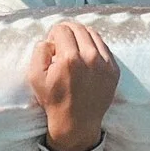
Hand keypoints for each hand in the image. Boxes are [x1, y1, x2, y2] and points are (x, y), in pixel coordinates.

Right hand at [27, 22, 118, 150]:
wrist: (76, 122)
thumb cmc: (54, 100)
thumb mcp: (35, 77)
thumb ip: (39, 51)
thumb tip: (50, 40)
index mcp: (70, 59)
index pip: (62, 29)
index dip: (53, 34)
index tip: (52, 45)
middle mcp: (91, 58)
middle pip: (78, 28)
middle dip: (67, 31)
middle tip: (61, 43)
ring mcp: (105, 64)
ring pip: (93, 34)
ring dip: (81, 36)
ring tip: (74, 48)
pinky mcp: (114, 69)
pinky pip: (104, 47)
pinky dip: (93, 46)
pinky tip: (85, 57)